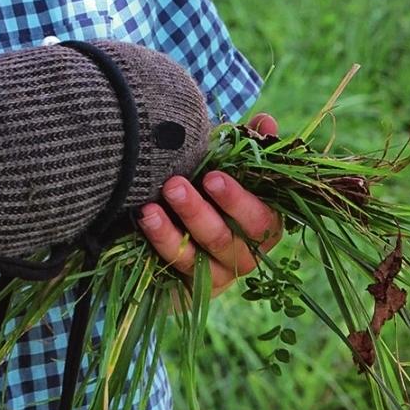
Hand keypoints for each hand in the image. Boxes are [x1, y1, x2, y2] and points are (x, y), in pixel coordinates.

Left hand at [138, 113, 281, 298]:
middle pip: (227, 241)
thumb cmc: (209, 188)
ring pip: (197, 258)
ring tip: (149, 207)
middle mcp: (243, 254)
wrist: (179, 227)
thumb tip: (267, 121)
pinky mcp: (188, 288)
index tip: (214, 176)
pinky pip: (173, 269)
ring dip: (171, 232)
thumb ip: (247, 146)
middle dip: (199, 213)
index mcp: (261, 225)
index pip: (261, 220)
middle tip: (174, 185)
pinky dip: (157, 245)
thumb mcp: (226, 165)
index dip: (239, 200)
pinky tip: (142, 222)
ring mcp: (215, 275)